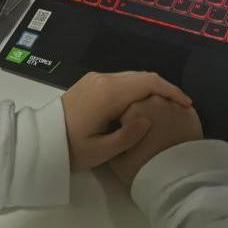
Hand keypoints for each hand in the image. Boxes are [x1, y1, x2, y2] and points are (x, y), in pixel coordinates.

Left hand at [61, 71, 191, 170]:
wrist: (40, 140)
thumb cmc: (71, 149)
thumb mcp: (101, 151)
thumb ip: (128, 135)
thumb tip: (148, 119)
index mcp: (109, 93)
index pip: (148, 83)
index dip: (171, 91)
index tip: (186, 104)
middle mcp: (104, 79)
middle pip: (142, 76)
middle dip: (164, 89)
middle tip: (180, 107)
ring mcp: (96, 78)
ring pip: (132, 77)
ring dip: (150, 89)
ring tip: (164, 107)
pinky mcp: (91, 82)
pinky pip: (121, 80)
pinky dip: (137, 89)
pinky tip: (142, 105)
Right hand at [109, 95, 202, 185]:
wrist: (177, 179)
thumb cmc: (143, 168)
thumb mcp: (115, 158)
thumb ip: (110, 138)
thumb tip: (112, 130)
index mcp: (133, 108)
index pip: (124, 107)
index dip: (124, 121)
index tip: (126, 134)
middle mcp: (154, 100)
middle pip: (144, 102)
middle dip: (142, 115)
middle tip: (144, 136)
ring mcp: (174, 104)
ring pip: (162, 104)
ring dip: (159, 114)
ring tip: (159, 135)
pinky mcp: (190, 112)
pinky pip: (178, 109)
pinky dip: (174, 118)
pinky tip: (173, 132)